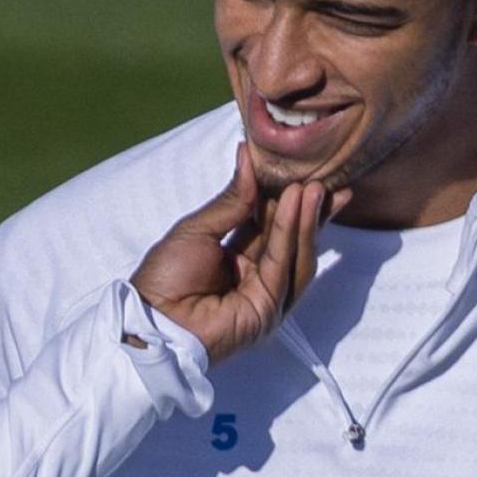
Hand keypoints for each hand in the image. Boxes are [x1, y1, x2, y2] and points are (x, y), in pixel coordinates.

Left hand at [129, 143, 349, 363]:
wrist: (152, 319)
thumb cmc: (165, 276)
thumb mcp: (197, 228)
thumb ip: (231, 200)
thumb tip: (248, 157)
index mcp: (234, 258)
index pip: (267, 225)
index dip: (284, 200)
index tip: (302, 171)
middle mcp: (254, 276)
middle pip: (288, 238)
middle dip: (306, 208)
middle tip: (323, 176)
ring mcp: (266, 294)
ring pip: (294, 251)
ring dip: (304, 217)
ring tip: (313, 185)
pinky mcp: (271, 307)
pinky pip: (284, 264)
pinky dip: (291, 232)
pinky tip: (298, 205)